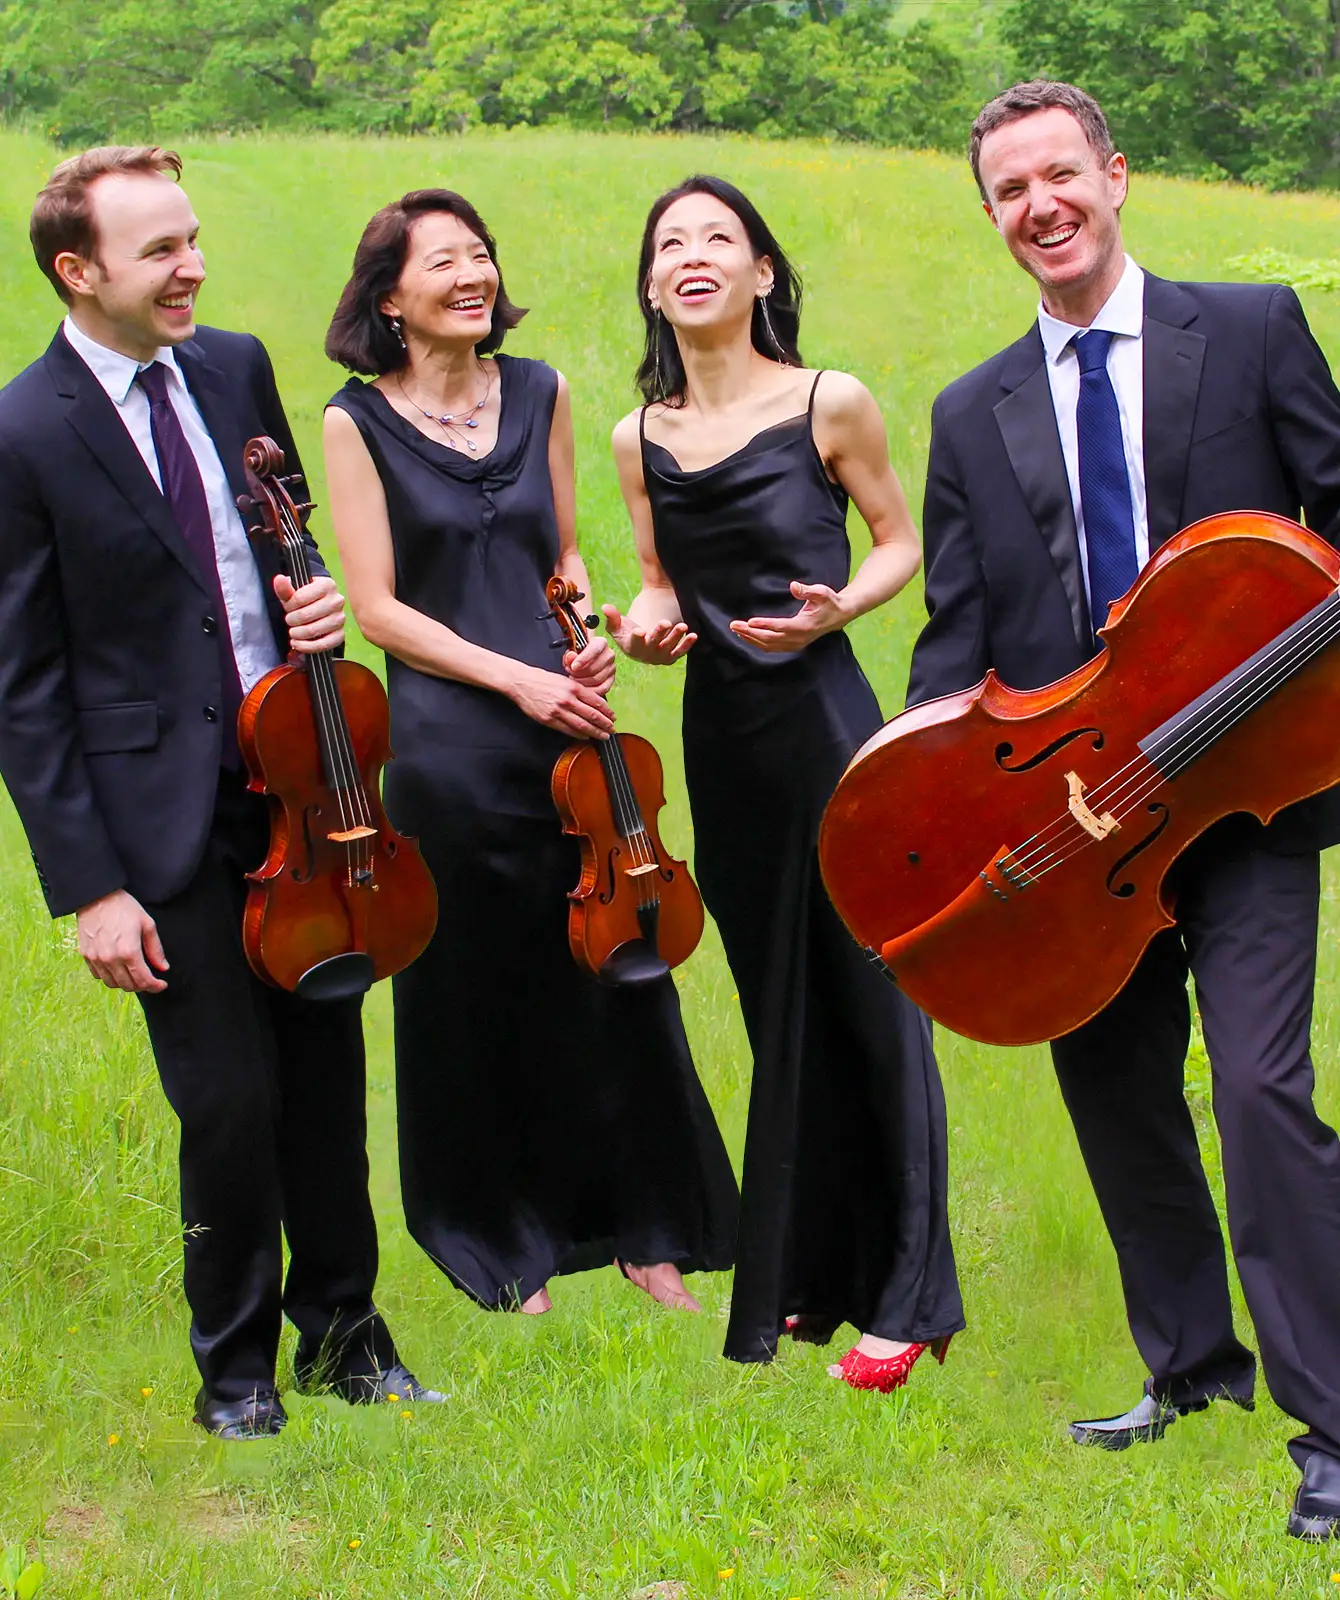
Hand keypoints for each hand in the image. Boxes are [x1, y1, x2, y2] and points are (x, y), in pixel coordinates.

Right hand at [75, 888, 168, 993]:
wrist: (96, 897)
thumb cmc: (123, 907)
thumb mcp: (147, 924)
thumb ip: (155, 949)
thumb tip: (163, 967)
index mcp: (129, 952)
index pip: (143, 980)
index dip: (155, 986)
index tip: (161, 985)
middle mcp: (111, 959)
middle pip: (128, 985)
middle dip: (142, 986)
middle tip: (150, 980)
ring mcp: (96, 959)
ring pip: (112, 984)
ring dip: (125, 984)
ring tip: (134, 976)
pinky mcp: (86, 956)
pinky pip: (99, 975)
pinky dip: (110, 977)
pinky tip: (118, 970)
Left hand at [275, 573, 344, 653]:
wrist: (319, 606)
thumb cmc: (305, 598)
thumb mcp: (293, 591)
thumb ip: (285, 587)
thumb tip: (279, 579)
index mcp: (327, 585)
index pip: (300, 598)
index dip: (289, 606)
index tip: (287, 607)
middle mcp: (337, 601)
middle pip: (306, 615)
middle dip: (292, 620)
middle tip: (289, 620)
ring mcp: (340, 618)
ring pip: (314, 630)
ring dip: (298, 634)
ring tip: (292, 632)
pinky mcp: (340, 634)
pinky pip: (323, 644)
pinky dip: (307, 647)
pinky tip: (298, 644)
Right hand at [511, 666, 613, 738]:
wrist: (521, 682)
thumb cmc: (542, 680)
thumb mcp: (564, 680)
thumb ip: (578, 691)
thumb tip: (594, 703)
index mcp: (573, 687)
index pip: (596, 702)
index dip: (607, 712)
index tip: (613, 717)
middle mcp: (567, 699)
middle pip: (592, 715)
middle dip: (605, 724)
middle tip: (612, 730)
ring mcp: (558, 711)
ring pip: (582, 725)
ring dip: (595, 732)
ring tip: (603, 736)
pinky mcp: (549, 720)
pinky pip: (567, 730)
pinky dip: (579, 734)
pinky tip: (586, 737)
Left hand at [564, 635, 615, 695]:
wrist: (584, 659)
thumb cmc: (577, 653)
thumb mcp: (571, 651)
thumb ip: (570, 654)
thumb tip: (571, 656)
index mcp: (601, 642)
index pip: (594, 650)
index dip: (583, 660)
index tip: (573, 667)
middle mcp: (609, 654)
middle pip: (594, 668)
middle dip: (579, 673)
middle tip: (569, 672)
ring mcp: (612, 668)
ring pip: (597, 679)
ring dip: (582, 682)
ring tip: (573, 678)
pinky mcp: (611, 679)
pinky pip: (602, 688)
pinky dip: (590, 690)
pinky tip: (581, 687)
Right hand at [602, 603, 695, 664]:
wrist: (641, 637)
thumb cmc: (627, 631)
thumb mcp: (618, 624)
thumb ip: (612, 616)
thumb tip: (605, 607)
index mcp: (631, 648)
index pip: (633, 644)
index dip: (636, 638)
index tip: (639, 631)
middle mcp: (646, 654)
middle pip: (653, 644)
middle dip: (659, 634)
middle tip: (665, 623)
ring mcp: (659, 656)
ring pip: (668, 648)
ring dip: (676, 637)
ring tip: (682, 626)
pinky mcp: (671, 656)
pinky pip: (680, 652)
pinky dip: (687, 645)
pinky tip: (693, 635)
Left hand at [728, 581, 849, 653]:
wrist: (839, 615)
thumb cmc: (829, 601)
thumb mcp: (822, 592)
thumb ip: (807, 590)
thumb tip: (793, 586)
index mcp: (805, 626)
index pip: (781, 627)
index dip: (764, 625)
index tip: (749, 621)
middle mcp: (799, 638)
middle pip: (770, 639)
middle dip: (750, 632)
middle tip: (734, 625)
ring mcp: (795, 644)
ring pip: (769, 645)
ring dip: (751, 638)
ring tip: (736, 629)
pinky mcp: (792, 645)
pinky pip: (772, 647)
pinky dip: (757, 643)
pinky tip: (747, 636)